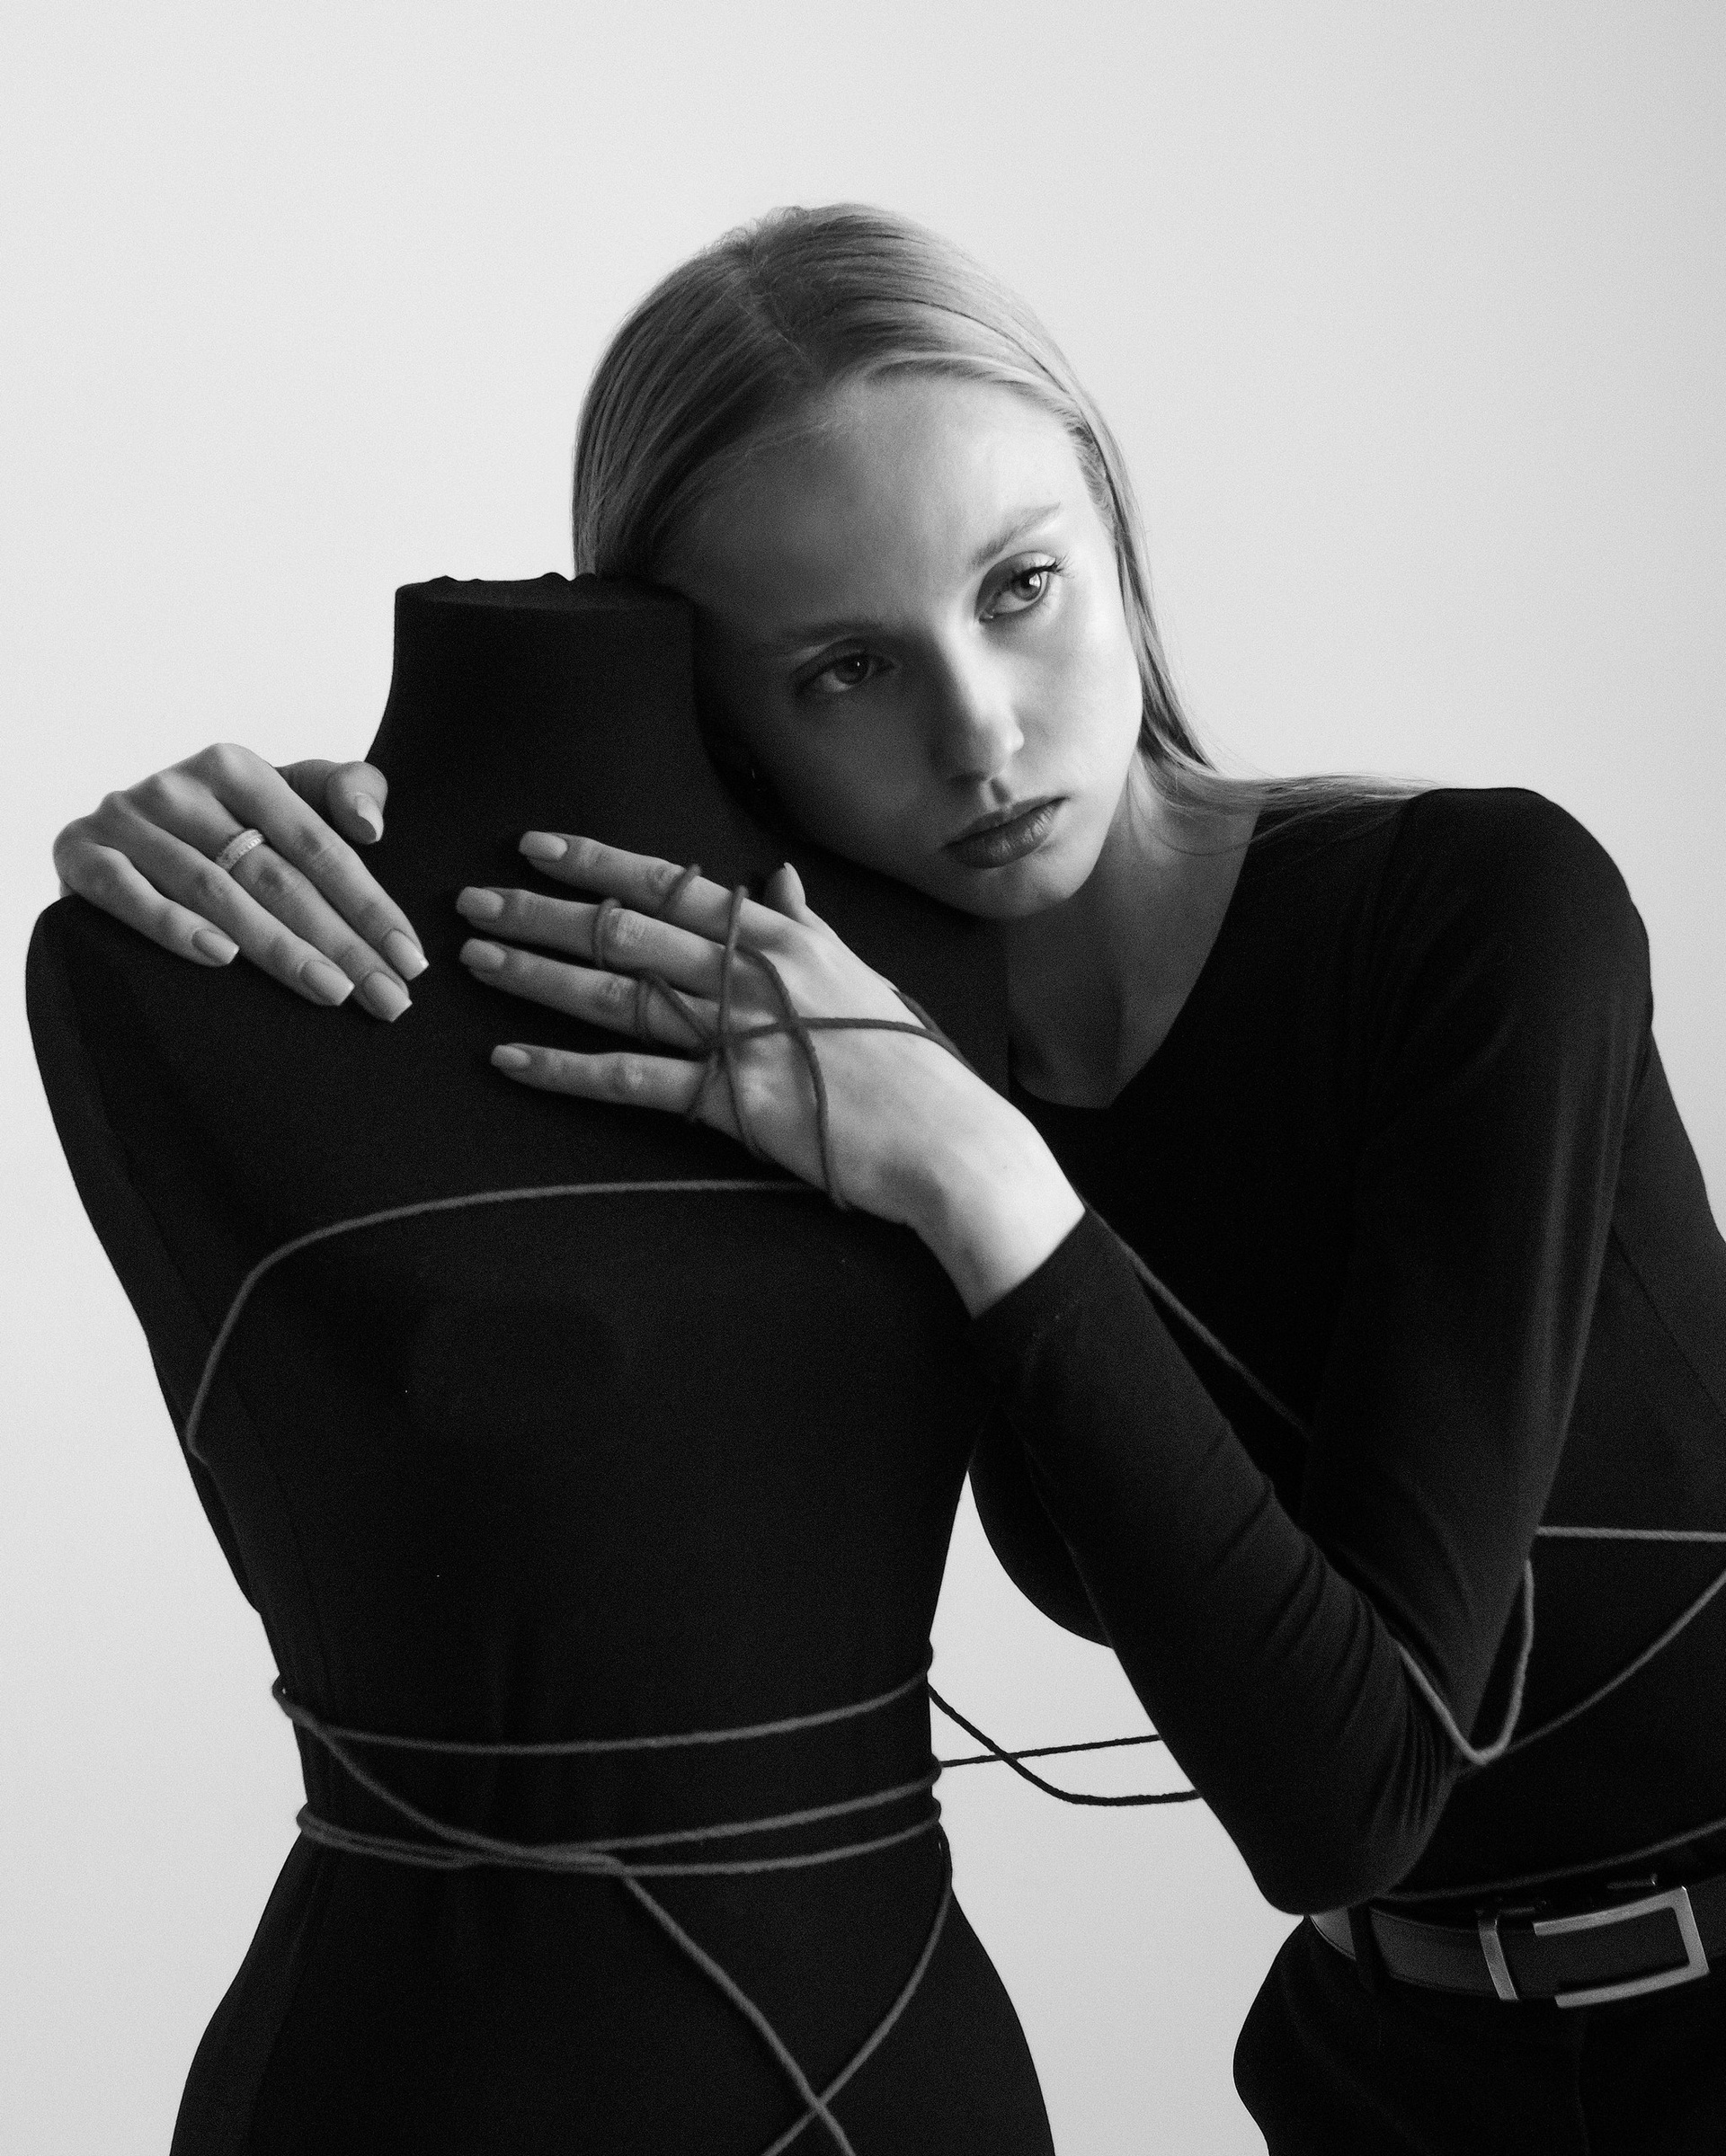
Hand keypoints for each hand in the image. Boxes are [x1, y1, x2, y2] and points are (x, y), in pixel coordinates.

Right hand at [52, 745, 426, 1018]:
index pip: (319, 845)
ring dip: (278, 947)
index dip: (370, 904)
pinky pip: (129, 895)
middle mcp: (180, 787)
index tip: (412, 960)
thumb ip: (339, 789)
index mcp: (237, 768)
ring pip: (216, 892)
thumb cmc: (218, 826)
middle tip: (388, 998)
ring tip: (332, 992)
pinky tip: (223, 959)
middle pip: (276, 876)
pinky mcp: (79, 854)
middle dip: (341, 942)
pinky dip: (174, 926)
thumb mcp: (282, 796)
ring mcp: (126, 819)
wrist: (109, 838)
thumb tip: (370, 826)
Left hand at [455, 834, 1083, 1312]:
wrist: (947, 1139)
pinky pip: (631, 1082)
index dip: (596, 862)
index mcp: (780, 936)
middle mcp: (752, 973)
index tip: (535, 845)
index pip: (670, 884)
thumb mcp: (859, 973)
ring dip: (538, 974)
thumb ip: (806, 924)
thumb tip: (775, 878)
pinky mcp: (732, 1101)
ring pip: (616, 994)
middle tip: (473, 899)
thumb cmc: (906, 1059)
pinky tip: (510, 1060)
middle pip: (625, 929)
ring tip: (474, 960)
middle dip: (542, 911)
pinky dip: (565, 1071)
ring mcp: (740, 1036)